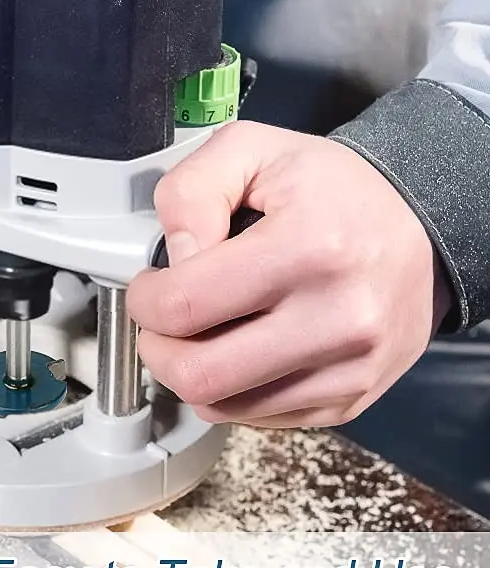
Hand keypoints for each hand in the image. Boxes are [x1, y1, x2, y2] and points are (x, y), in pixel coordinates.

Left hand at [126, 121, 452, 427]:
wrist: (422, 224)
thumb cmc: (332, 189)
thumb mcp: (252, 149)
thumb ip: (192, 191)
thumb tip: (173, 259)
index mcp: (307, 249)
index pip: (184, 305)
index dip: (144, 299)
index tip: (150, 286)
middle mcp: (336, 318)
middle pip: (198, 374)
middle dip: (157, 347)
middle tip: (162, 320)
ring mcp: (348, 368)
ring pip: (222, 405)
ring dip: (189, 372)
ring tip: (197, 333)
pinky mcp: (350, 399)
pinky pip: (257, 418)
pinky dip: (229, 391)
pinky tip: (236, 350)